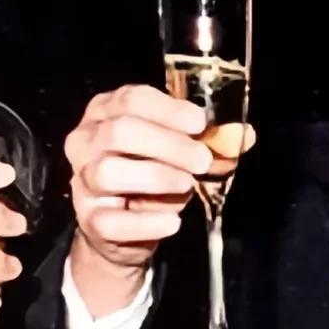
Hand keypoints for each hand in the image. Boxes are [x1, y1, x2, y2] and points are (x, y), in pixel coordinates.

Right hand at [66, 84, 211, 272]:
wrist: (121, 229)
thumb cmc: (151, 179)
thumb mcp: (179, 155)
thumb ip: (209, 143)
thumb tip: (245, 135)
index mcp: (106, 112)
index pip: (132, 99)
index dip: (169, 110)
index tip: (200, 124)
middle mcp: (86, 141)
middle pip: (121, 131)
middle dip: (169, 145)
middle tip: (202, 161)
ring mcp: (83, 181)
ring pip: (109, 171)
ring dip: (156, 176)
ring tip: (186, 185)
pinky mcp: (89, 220)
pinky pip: (112, 221)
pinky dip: (147, 222)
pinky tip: (173, 221)